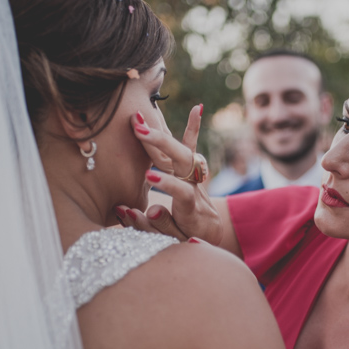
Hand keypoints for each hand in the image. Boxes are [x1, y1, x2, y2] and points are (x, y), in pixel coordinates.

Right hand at [115, 105, 222, 243]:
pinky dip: (193, 128)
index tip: (149, 177)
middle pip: (183, 162)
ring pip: (182, 152)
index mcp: (191, 210)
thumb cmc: (184, 239)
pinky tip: (197, 108)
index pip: (182, 192)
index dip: (168, 185)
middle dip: (162, 145)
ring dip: (161, 135)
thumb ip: (156, 226)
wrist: (208, 232)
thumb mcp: (172, 240)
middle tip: (140, 132)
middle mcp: (196, 189)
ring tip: (141, 119)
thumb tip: (142, 209)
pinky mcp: (193, 169)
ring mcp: (195, 178)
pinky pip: (192, 148)